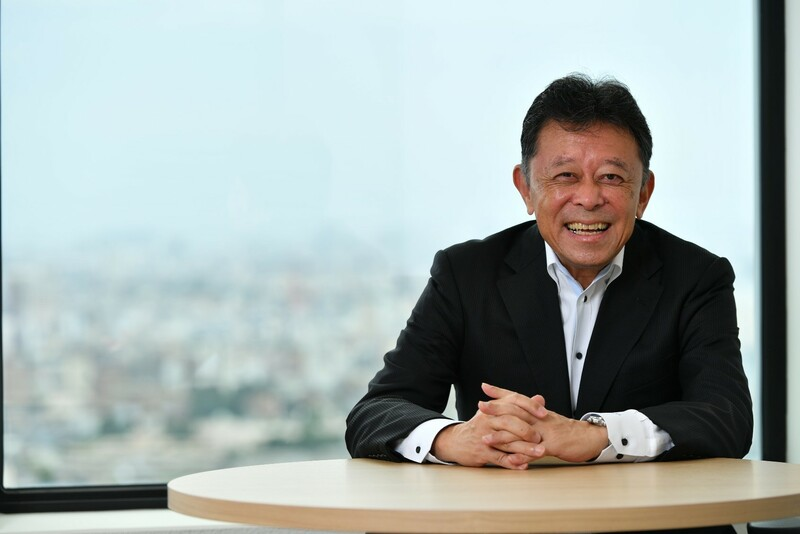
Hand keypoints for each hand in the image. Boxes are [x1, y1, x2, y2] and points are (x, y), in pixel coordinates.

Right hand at [431, 384, 544, 469]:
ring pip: (507, 442)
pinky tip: (524, 465)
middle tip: (541, 437)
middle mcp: (488, 420)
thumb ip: (520, 406)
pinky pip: (499, 458)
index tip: (545, 413)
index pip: (513, 401)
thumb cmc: (481, 426)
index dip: (530, 406)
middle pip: (509, 421)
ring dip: (525, 448)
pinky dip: (512, 463)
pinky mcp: (482, 452)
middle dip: (527, 430)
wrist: (456, 441)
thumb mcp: (496, 412)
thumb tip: (540, 398)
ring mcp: (484, 436)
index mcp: (494, 408)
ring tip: (540, 452)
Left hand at [479, 384, 608, 462]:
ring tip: (485, 439)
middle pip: (515, 411)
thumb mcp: (548, 418)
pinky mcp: (553, 446)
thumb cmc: (567, 429)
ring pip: (521, 433)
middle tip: (480, 406)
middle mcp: (540, 419)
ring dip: (502, 437)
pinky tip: (510, 460)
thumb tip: (521, 407)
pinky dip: (522, 457)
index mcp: (538, 412)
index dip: (500, 392)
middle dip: (496, 409)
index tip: (484, 387)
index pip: (517, 398)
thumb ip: (533, 413)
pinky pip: (534, 452)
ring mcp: (545, 432)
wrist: (589, 437)